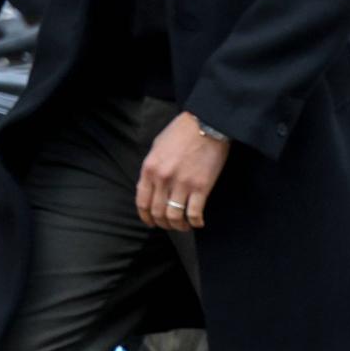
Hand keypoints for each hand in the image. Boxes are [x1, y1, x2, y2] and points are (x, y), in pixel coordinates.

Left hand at [136, 112, 230, 232]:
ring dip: (179, 226)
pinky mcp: (201, 187)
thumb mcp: (158, 147)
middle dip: (163, 223)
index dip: (146, 217)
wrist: (206, 124)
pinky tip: (198, 222)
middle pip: (158, 212)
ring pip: (174, 216)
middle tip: (170, 225)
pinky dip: (195, 222)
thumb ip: (152, 167)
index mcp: (149, 169)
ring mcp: (182, 184)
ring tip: (184, 226)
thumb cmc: (182, 132)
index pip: (142, 202)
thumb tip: (153, 185)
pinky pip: (194, 213)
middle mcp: (163, 179)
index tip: (151, 222)